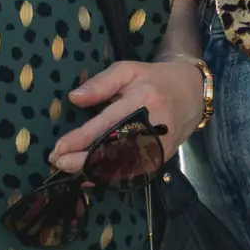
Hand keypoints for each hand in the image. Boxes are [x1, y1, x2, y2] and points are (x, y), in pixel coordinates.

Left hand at [50, 54, 209, 173]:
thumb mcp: (128, 70)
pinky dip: (107, 178)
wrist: (192, 95)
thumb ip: (101, 83)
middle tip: (57, 162)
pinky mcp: (160, 160)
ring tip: (67, 170)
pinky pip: (131, 175)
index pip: (108, 125)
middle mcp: (153, 128)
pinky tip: (88, 177)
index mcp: (144, 101)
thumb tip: (74, 98)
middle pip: (113, 152)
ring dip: (92, 172)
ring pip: (122, 168)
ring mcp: (158, 148)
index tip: (59, 148)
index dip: (81, 139)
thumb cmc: (155, 79)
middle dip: (82, 161)